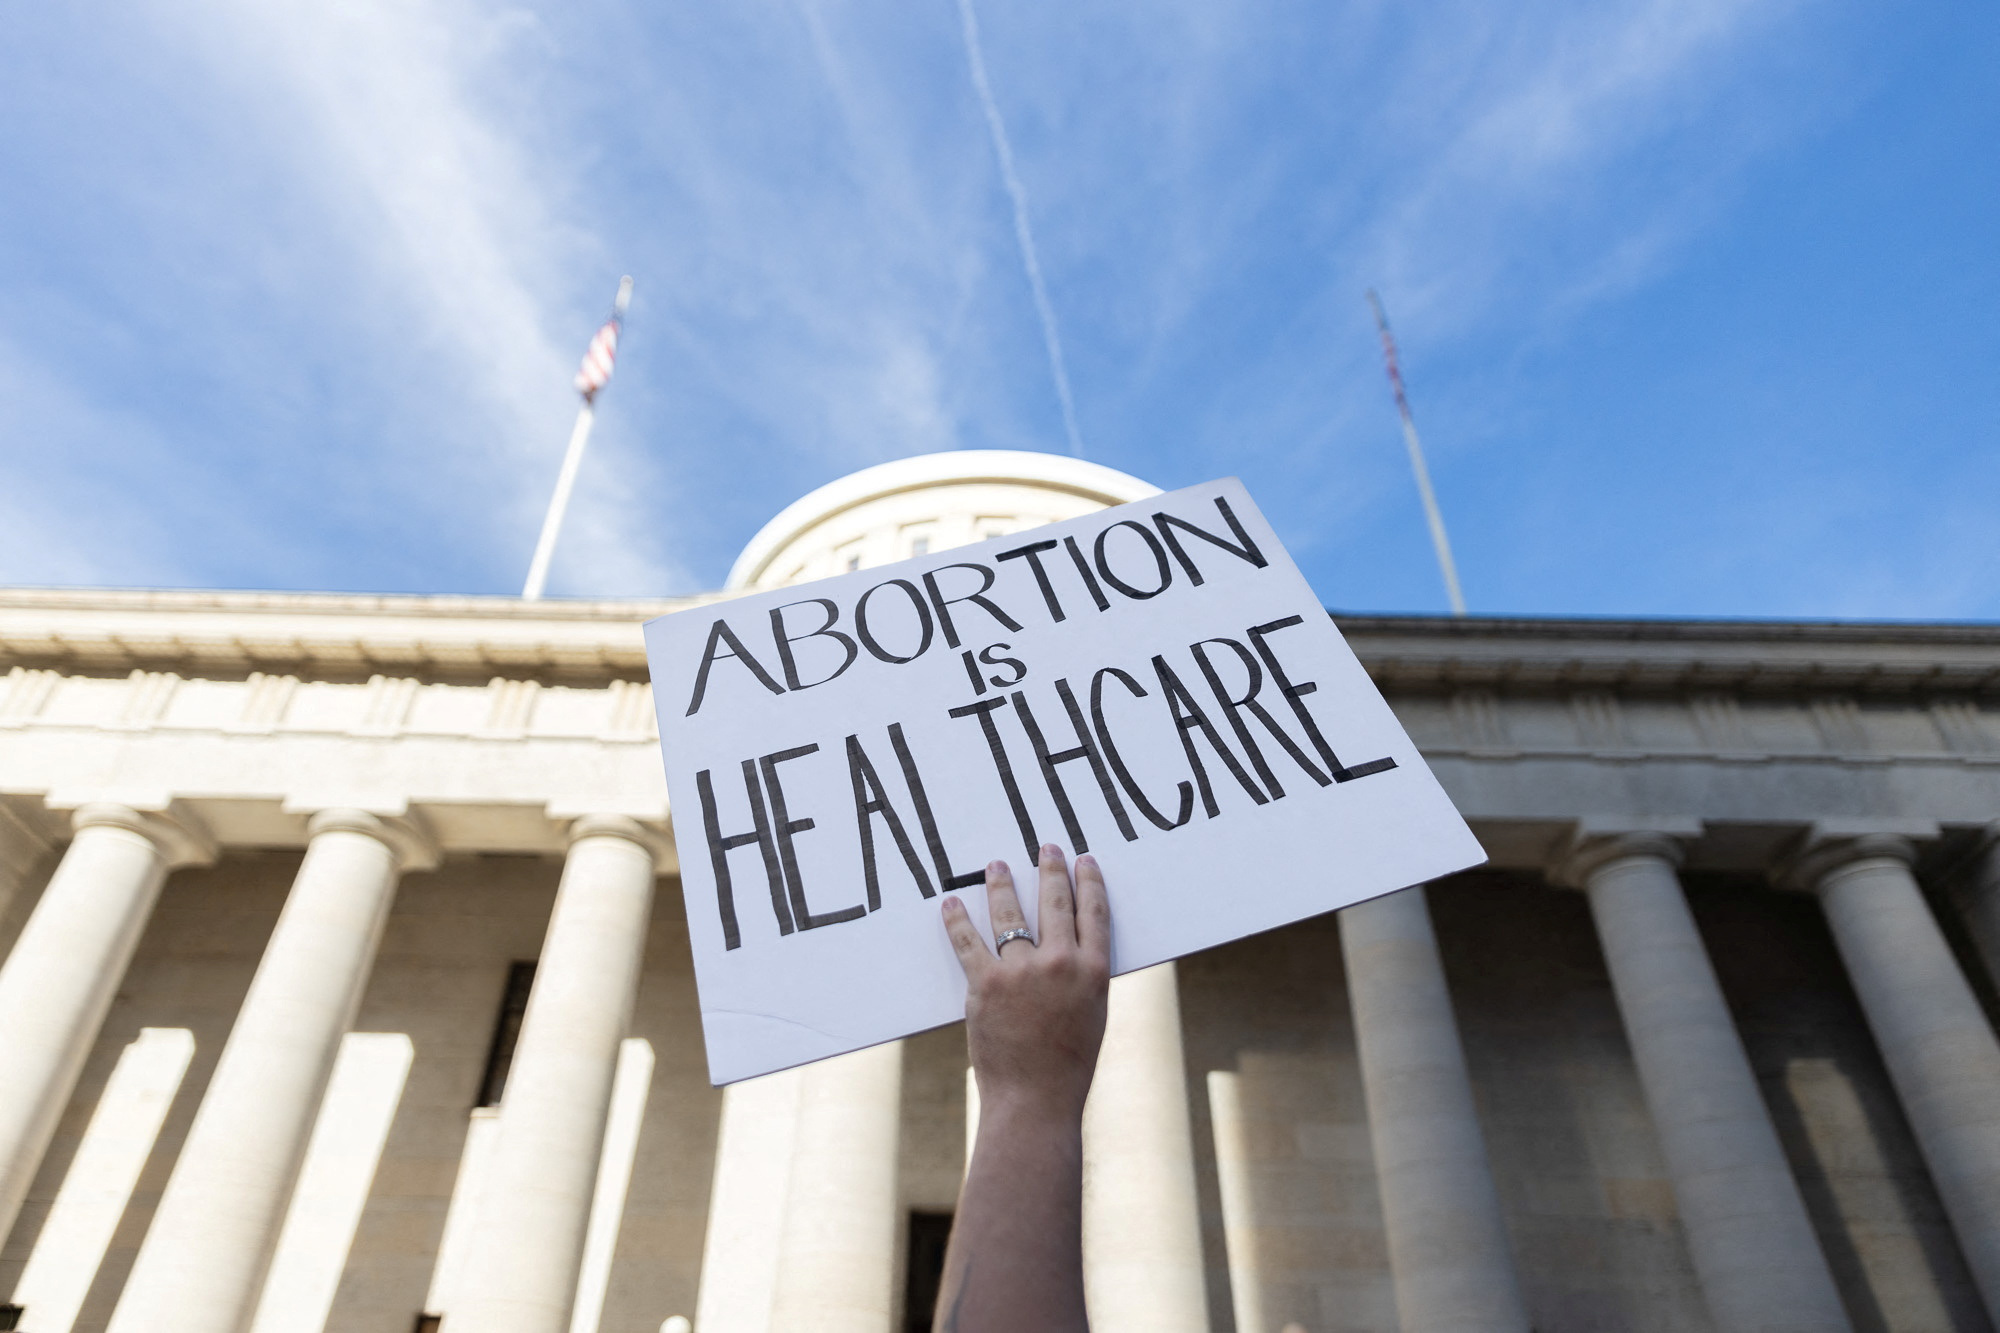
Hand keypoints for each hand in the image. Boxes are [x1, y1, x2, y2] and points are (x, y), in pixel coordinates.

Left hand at [942, 844, 1110, 1123]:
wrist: (1035, 1100)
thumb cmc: (1067, 1067)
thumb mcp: (1092, 1017)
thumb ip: (1082, 980)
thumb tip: (1071, 952)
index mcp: (1094, 972)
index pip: (1094, 913)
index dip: (1088, 883)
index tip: (1083, 862)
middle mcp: (1061, 964)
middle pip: (1056, 902)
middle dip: (1051, 870)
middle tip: (1046, 848)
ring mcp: (1022, 972)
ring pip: (1011, 915)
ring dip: (1003, 885)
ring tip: (996, 867)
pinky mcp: (986, 984)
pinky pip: (968, 942)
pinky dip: (957, 920)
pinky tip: (952, 904)